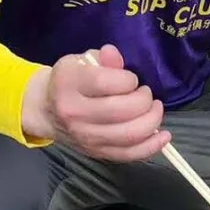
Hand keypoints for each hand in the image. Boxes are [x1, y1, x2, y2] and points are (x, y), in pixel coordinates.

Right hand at [21, 44, 170, 161]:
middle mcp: (74, 113)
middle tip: (145, 93)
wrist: (46, 110)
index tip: (129, 78)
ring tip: (154, 108)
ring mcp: (85, 137)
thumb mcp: (81, 61)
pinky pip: (129, 155)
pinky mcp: (96, 153)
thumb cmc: (70, 81)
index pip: (108, 82)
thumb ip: (102, 59)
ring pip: (130, 134)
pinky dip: (151, 146)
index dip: (129, 79)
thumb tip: (114, 55)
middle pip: (123, 111)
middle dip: (145, 100)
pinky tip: (163, 136)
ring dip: (152, 120)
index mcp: (68, 83)